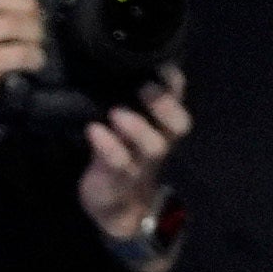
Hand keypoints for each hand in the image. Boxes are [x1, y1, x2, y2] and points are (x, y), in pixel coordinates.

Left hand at [79, 68, 191, 252]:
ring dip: (138, 127)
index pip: (178, 102)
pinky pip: (118, 164)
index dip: (176, 86)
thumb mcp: (127, 129)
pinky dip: (107, 146)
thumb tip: (116, 67)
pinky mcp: (117, 180)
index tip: (162, 65)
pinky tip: (93, 130)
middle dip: (165, 105)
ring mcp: (140, 164)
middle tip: (145, 87)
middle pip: (179, 125)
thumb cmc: (120, 154)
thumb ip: (128, 105)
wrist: (115, 206)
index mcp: (162, 129)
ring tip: (116, 112)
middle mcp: (158, 144)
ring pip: (153, 147)